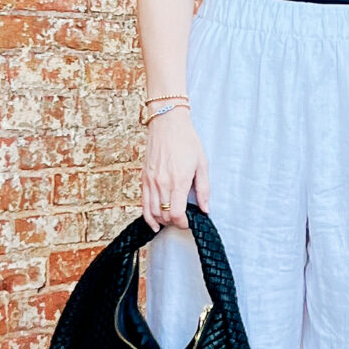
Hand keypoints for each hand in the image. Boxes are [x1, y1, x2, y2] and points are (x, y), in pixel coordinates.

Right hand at [142, 106, 208, 231]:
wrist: (167, 124)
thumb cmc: (186, 141)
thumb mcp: (202, 164)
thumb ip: (204, 189)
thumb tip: (205, 209)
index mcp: (178, 181)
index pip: (177, 214)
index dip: (183, 224)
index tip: (189, 222)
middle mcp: (162, 184)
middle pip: (165, 216)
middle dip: (174, 222)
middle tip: (183, 219)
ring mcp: (151, 182)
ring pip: (153, 212)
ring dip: (162, 220)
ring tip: (171, 220)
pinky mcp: (144, 178)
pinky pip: (143, 204)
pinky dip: (148, 216)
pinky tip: (154, 222)